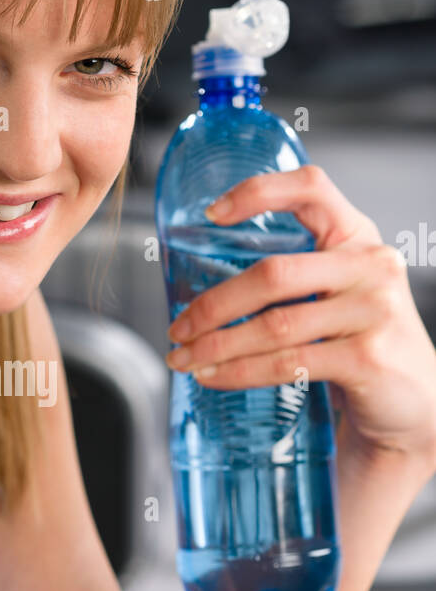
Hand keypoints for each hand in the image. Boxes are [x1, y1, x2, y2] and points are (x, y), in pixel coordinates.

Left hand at [164, 165, 435, 471]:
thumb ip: (296, 277)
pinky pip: (287, 363)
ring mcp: (374, 311)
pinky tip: (213, 377)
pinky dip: (240, 372)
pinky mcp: (367, 358)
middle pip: (273, 274)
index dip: (258, 192)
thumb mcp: (339, 294)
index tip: (210, 214)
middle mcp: (371, 265)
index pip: (311, 188)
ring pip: (275, 325)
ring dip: (218, 346)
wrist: (414, 402)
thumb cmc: (361, 344)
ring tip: (184, 359)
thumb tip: (205, 294)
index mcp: (357, 238)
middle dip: (214, 305)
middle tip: (178, 327)